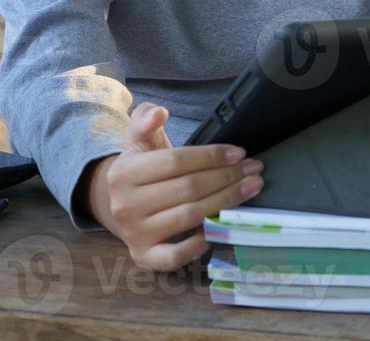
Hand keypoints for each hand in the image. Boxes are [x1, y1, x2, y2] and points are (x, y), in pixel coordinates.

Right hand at [81, 102, 263, 271]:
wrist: (116, 203)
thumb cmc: (138, 168)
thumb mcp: (137, 139)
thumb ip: (146, 119)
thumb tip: (160, 112)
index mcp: (124, 172)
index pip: (176, 162)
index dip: (211, 156)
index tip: (239, 153)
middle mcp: (125, 206)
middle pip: (188, 189)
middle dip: (226, 177)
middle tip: (254, 169)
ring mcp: (134, 234)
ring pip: (189, 217)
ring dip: (225, 202)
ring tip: (251, 188)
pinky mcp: (144, 256)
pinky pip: (174, 257)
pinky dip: (198, 246)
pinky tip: (219, 228)